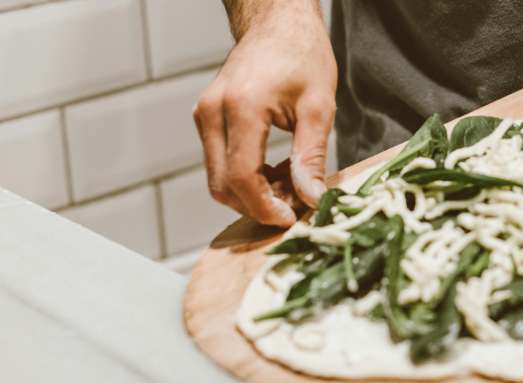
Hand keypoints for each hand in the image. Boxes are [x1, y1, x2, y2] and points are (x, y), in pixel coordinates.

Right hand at [194, 4, 335, 226]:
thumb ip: (311, 156)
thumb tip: (310, 198)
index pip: (241, 178)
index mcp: (242, 108)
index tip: (292, 218)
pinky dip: (244, 177)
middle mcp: (213, 112)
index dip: (265, 207)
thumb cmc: (302, 55)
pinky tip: (275, 170)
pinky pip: (219, 162)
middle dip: (258, 205)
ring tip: (290, 185)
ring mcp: (204, 115)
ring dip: (251, 194)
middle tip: (295, 205)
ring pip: (217, 178)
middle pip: (221, 185)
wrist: (277, 24)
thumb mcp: (318, 107)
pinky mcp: (206, 118)